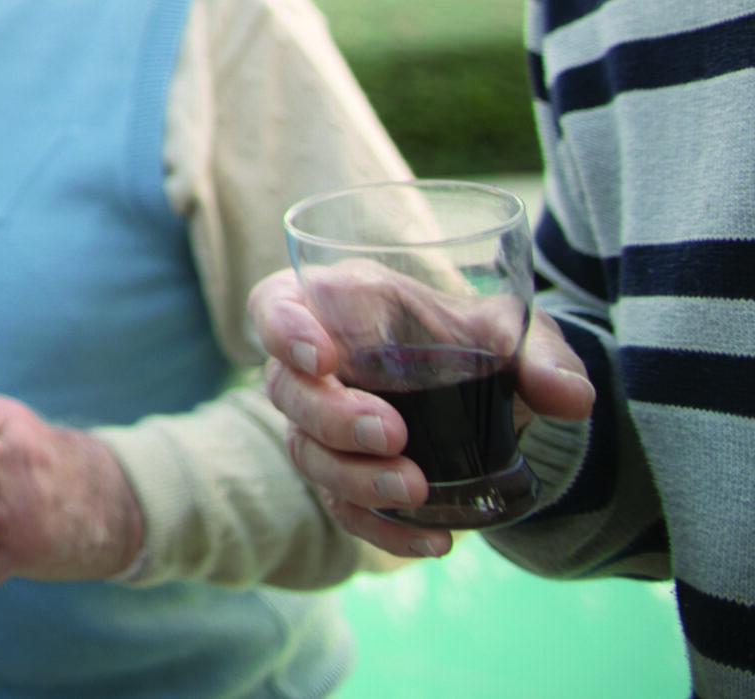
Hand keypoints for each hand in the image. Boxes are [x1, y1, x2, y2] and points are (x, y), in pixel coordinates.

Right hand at [248, 267, 596, 557]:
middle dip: (331, 418)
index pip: (276, 307)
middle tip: (393, 434)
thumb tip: (570, 397)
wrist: (489, 393)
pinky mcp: (342, 477)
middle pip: (287, 391)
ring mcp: (320, 426)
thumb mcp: (515, 334)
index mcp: (338, 305)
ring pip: (306, 453)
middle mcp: (316, 366)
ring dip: (354, 477)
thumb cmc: (476, 340)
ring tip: (416, 490)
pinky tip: (433, 542)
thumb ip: (543, 357)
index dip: (284, 331)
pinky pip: (343, 508)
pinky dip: (383, 529)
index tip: (321, 358)